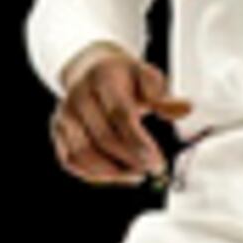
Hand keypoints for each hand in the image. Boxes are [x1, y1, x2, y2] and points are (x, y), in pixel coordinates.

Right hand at [51, 46, 177, 187]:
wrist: (91, 69)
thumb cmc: (123, 77)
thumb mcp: (146, 77)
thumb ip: (163, 96)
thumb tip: (184, 109)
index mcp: (103, 76)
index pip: (120, 113)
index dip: (138, 142)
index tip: (157, 160)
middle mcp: (79, 95)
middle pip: (103, 137)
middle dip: (131, 160)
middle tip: (153, 169)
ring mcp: (64, 114)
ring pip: (83, 154)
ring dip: (112, 172)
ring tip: (137, 174)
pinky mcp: (58, 131)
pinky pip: (71, 161)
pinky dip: (94, 174)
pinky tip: (117, 173)